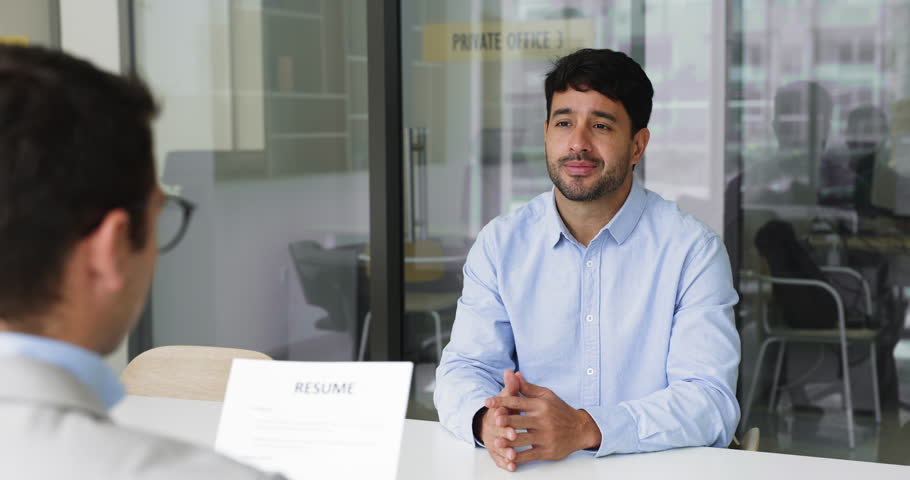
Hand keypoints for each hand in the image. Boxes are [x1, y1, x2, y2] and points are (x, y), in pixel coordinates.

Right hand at [476, 370, 520, 471]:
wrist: (493, 423)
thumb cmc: (505, 409)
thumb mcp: (507, 397)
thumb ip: (511, 386)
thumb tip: (511, 372)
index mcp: (496, 413)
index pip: (498, 413)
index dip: (502, 415)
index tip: (505, 415)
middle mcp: (493, 428)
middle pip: (498, 431)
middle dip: (505, 433)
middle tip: (513, 435)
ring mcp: (494, 441)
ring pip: (499, 447)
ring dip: (505, 451)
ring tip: (513, 455)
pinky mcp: (497, 452)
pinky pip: (500, 459)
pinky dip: (505, 463)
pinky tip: (512, 466)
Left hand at [484, 372, 601, 465]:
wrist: (580, 429)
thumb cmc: (560, 410)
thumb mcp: (546, 395)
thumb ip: (527, 388)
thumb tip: (513, 374)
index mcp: (540, 405)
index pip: (517, 402)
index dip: (501, 401)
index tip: (487, 402)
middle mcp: (542, 420)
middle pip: (519, 420)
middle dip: (506, 421)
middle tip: (493, 420)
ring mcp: (545, 437)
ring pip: (523, 439)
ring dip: (509, 441)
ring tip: (496, 441)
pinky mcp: (547, 451)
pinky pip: (530, 455)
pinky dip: (519, 457)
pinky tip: (509, 457)